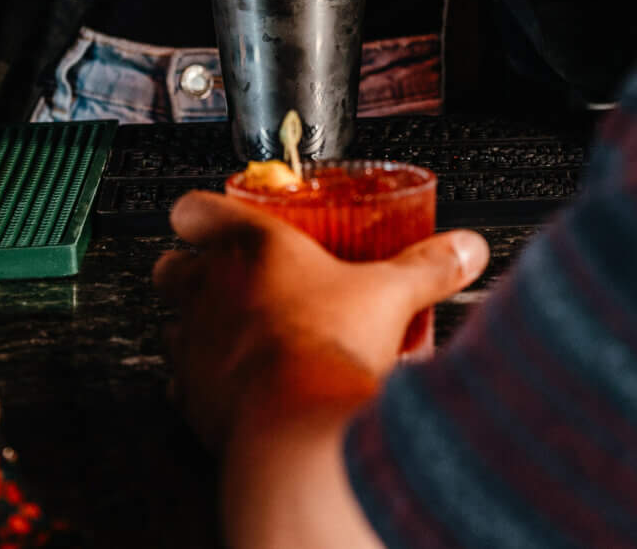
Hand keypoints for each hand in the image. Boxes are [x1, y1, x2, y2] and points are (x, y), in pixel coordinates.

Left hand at [153, 192, 487, 452]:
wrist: (298, 427)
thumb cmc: (331, 346)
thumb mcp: (392, 295)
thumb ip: (428, 267)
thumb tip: (465, 249)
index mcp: (249, 248)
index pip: (197, 210)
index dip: (200, 212)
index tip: (207, 216)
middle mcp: (208, 292)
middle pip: (171, 268)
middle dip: (190, 271)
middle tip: (224, 281)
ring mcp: (192, 346)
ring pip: (171, 325)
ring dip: (195, 330)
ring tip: (235, 341)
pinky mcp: (190, 398)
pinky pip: (182, 384)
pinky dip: (203, 386)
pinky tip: (235, 393)